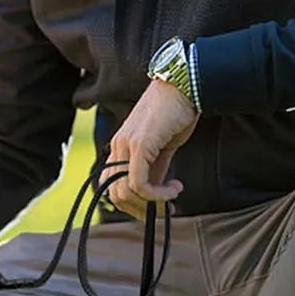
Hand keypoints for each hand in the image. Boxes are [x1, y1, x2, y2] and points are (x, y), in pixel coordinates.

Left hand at [106, 79, 197, 219]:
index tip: (157, 206)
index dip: (132, 204)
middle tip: (166, 209)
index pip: (112, 187)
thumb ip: (155, 168)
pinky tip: (175, 189)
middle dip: (141, 210)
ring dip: (151, 204)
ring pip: (124, 192)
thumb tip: (155, 191)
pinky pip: (139, 183)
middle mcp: (118, 146)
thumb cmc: (176, 112)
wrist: (183, 85)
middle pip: (115, 195)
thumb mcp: (163, 146)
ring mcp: (126, 145)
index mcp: (120, 147)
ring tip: (172, 198)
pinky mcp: (140, 144)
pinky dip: (157, 195)